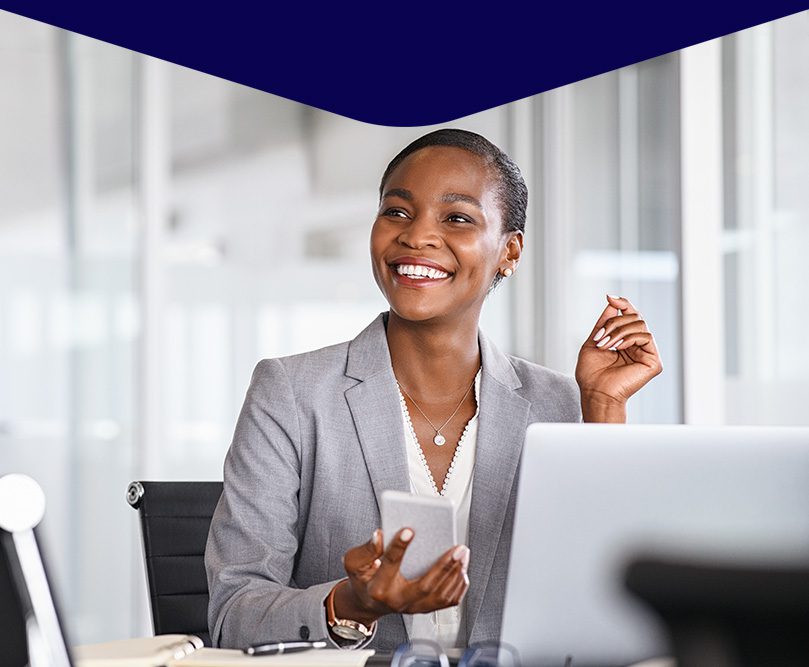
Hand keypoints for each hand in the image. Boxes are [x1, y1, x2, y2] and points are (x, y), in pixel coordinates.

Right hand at [335, 528, 469, 625]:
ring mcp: (413, 607)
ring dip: (456, 574)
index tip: (409, 530)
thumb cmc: (364, 579)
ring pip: (440, 595)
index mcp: (378, 587)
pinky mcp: (424, 608)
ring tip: (463, 553)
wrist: (368, 602)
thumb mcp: (354, 562)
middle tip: (457, 547)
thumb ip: (366, 550)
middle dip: (444, 566)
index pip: (390, 565)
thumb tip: (379, 535)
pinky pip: (447, 602)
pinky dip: (458, 586)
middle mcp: (398, 600)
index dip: (398, 547)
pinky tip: (462, 569)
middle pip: (425, 586)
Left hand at [575, 295, 662, 421]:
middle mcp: (638, 345)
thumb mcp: (594, 341)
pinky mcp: (653, 361)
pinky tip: (618, 348)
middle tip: (600, 337)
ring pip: (640, 324)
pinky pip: (646, 336)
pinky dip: (629, 338)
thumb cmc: (591, 373)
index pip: (630, 315)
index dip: (623, 303)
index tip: (609, 297)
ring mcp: (647, 353)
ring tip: (606, 345)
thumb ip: (604, 322)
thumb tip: (612, 302)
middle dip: (614, 323)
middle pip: (634, 316)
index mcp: (626, 341)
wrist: (595, 392)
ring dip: (618, 331)